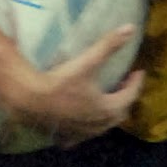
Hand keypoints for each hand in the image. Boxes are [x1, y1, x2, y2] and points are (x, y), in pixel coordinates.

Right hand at [9, 25, 145, 146]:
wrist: (29, 101)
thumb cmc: (60, 82)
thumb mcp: (86, 62)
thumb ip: (108, 45)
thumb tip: (130, 28)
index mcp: (107, 108)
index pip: (129, 96)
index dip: (136, 83)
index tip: (138, 72)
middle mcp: (97, 125)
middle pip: (119, 114)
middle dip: (124, 99)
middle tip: (122, 85)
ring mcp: (81, 134)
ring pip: (102, 127)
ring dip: (106, 114)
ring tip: (103, 100)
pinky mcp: (65, 137)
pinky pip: (80, 136)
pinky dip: (85, 128)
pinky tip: (79, 121)